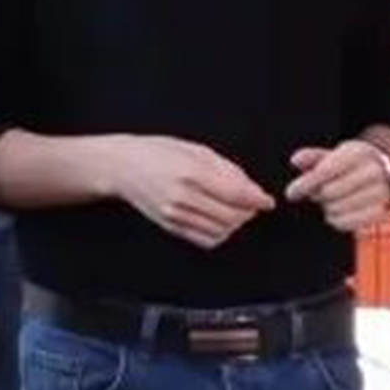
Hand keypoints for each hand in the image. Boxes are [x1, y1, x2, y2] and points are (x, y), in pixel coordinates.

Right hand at [109, 135, 274, 248]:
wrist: (121, 167)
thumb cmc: (156, 151)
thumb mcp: (194, 149)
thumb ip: (226, 169)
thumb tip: (252, 189)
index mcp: (189, 172)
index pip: (235, 194)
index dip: (257, 200)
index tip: (267, 200)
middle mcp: (181, 197)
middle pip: (231, 217)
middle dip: (248, 212)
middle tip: (250, 203)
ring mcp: (174, 215)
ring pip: (221, 232)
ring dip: (235, 224)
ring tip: (234, 211)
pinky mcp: (170, 226)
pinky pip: (206, 240)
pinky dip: (220, 234)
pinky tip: (218, 221)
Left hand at [285, 139, 389, 232]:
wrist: (381, 171)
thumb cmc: (349, 162)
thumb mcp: (332, 154)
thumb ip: (312, 157)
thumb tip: (295, 160)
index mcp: (358, 154)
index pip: (326, 171)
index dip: (305, 184)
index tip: (290, 194)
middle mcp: (373, 172)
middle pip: (329, 192)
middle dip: (316, 194)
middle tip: (315, 193)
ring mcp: (380, 193)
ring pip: (337, 208)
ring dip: (326, 207)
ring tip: (328, 200)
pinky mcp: (380, 211)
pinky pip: (348, 223)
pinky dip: (335, 220)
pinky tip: (334, 212)